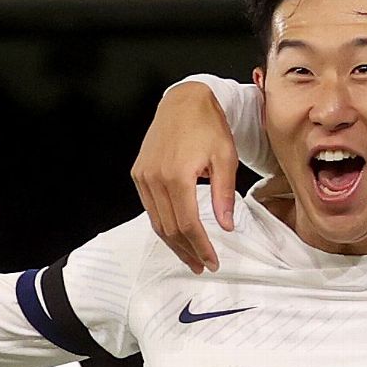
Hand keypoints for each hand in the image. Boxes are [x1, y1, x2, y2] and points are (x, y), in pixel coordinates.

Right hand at [130, 84, 238, 273]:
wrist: (185, 101)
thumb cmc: (208, 126)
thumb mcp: (226, 159)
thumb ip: (225, 195)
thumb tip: (226, 227)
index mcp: (177, 175)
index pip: (188, 224)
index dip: (201, 247)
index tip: (213, 261)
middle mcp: (155, 178)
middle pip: (170, 228)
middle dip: (187, 251)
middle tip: (203, 266)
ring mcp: (143, 176)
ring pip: (157, 222)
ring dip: (174, 243)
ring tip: (191, 258)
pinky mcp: (139, 173)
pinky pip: (150, 208)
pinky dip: (163, 225)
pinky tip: (177, 235)